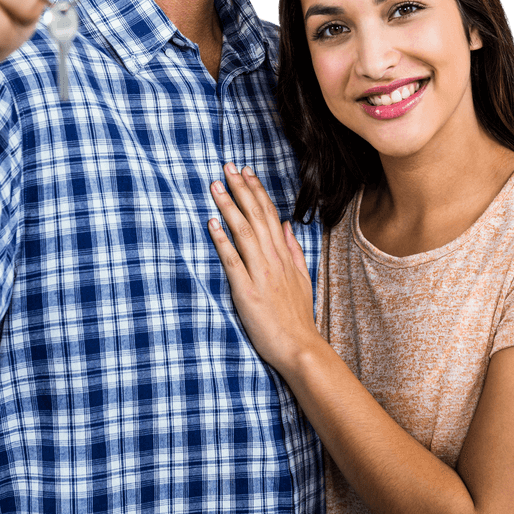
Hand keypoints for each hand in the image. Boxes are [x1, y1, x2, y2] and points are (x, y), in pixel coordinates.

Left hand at [208, 163, 322, 373]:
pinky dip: (222, 241)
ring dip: (229, 207)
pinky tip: (212, 223)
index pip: (269, 215)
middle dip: (241, 189)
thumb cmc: (298, 317)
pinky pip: (233, 262)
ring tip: (215, 186)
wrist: (300, 347)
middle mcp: (273, 260)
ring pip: (244, 233)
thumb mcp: (302, 278)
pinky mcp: (247, 292)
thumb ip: (293, 250)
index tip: (245, 171)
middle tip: (226, 167)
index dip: (257, 191)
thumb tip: (286, 224)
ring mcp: (260, 274)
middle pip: (256, 217)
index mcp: (284, 256)